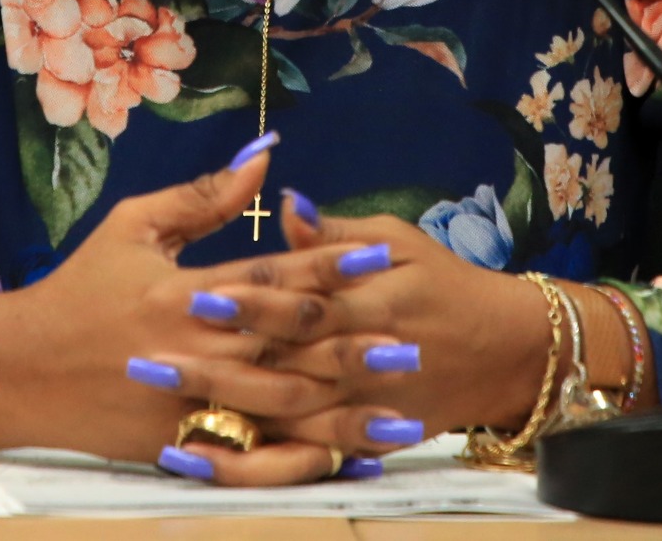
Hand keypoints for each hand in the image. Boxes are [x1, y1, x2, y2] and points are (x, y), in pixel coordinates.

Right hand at [0, 142, 383, 482]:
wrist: (19, 368)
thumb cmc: (80, 287)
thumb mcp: (134, 225)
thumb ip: (204, 196)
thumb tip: (267, 155)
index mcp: (183, 290)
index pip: (269, 276)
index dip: (328, 265)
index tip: (380, 256)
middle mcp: (191, 348)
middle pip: (286, 350)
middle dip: (352, 347)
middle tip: (412, 344)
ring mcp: (184, 403)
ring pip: (277, 411)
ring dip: (342, 412)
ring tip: (398, 412)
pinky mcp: (176, 445)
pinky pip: (248, 460)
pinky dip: (298, 463)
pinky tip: (341, 463)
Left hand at [195, 195, 555, 442]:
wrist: (505, 352)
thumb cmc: (443, 284)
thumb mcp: (399, 241)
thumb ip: (337, 232)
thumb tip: (285, 204)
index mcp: (372, 298)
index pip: (301, 297)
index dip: (248, 298)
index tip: (195, 292)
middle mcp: (366, 354)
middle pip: (285, 358)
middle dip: (221, 357)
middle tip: (156, 352)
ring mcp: (365, 402)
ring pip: (287, 410)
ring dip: (226, 406)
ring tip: (169, 400)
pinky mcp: (366, 438)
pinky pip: (304, 454)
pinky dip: (255, 458)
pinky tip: (205, 455)